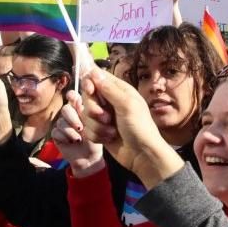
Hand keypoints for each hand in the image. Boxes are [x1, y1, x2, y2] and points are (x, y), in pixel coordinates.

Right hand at [51, 91, 103, 177]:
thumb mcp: (106, 120)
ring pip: (60, 120)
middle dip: (72, 116)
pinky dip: (64, 137)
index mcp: (85, 108)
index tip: (74, 99)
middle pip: (66, 108)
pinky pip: (55, 131)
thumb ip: (97, 106)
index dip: (73, 96)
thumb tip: (89, 90)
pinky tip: (73, 142)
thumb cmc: (105, 138)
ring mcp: (65, 125)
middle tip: (81, 127)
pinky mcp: (58, 135)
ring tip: (79, 138)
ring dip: (69, 129)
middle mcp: (74, 114)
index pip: (74, 96)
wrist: (93, 158)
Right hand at [78, 69, 183, 187]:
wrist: (141, 155)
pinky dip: (96, 135)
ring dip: (96, 125)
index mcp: (119, 90)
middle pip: (87, 96)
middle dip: (93, 109)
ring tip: (111, 132)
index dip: (90, 83)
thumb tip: (93, 71)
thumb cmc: (140, 128)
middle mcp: (110, 101)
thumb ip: (109, 89)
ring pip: (85, 115)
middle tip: (105, 117)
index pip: (97, 78)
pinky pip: (87, 129)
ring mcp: (104, 116)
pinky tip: (108, 139)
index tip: (91, 91)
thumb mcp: (126, 105)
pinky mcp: (99, 130)